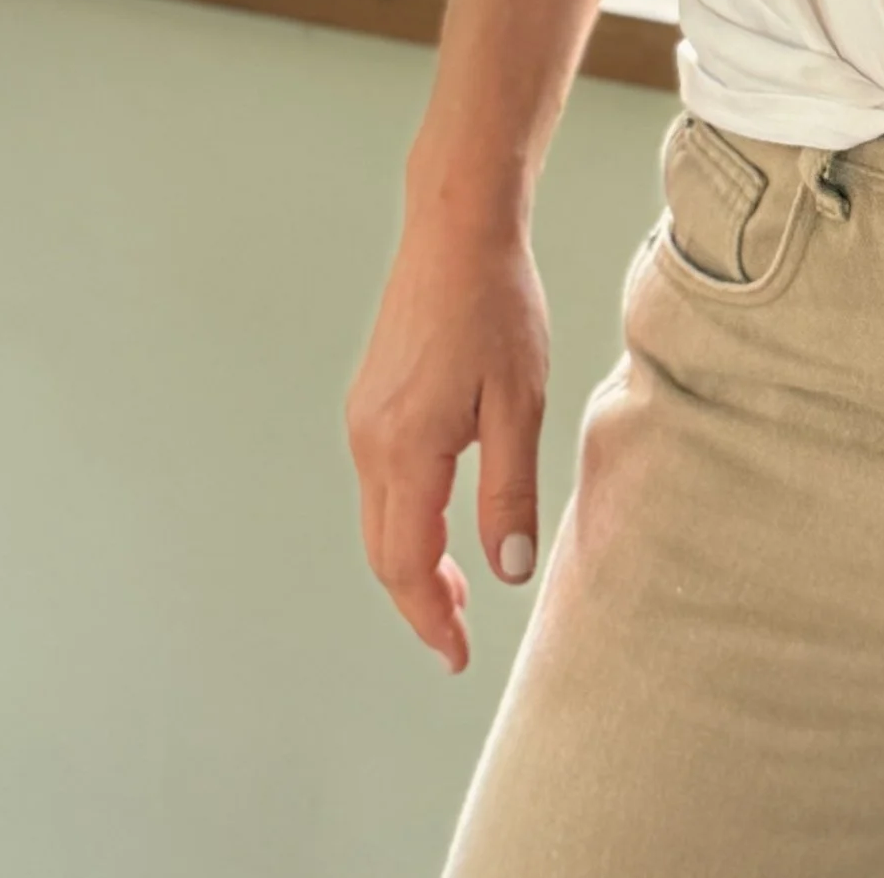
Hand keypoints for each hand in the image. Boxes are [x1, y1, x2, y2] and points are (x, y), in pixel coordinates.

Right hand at [345, 202, 549, 673]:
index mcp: (406, 449)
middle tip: (459, 635)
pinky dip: (405, 518)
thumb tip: (507, 570)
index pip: (407, 564)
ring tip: (460, 586)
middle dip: (420, 600)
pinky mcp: (371, 399)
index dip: (431, 618)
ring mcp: (364, 419)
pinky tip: (442, 515)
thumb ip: (509, 491)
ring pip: (379, 518)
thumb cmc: (497, 305)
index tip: (455, 656)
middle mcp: (370, 441)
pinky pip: (380, 481)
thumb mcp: (520, 403)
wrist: (458, 227)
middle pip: (384, 551)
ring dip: (412, 559)